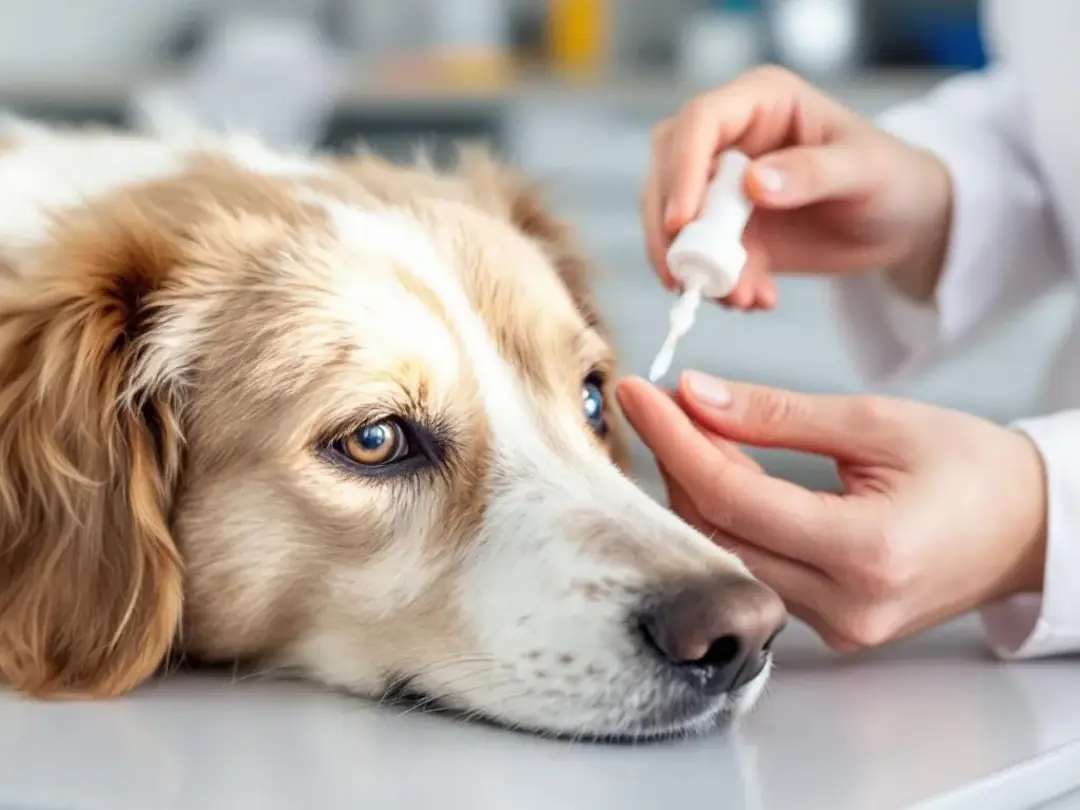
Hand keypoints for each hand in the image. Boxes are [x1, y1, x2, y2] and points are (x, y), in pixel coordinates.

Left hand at [617, 373, 1047, 650]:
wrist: (1029, 527)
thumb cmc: (974, 470)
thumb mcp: (877, 422)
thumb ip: (776, 415)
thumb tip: (695, 396)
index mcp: (867, 552)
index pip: (731, 496)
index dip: (673, 441)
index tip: (639, 396)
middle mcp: (846, 605)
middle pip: (718, 532)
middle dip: (678, 464)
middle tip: (662, 406)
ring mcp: (837, 625)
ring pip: (729, 554)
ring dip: (699, 491)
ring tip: (692, 432)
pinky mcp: (831, 626)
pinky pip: (755, 568)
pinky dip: (730, 520)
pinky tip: (723, 475)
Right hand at [643, 65, 953, 310]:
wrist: (902, 223)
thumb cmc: (893, 179)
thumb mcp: (865, 172)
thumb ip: (812, 173)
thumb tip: (755, 184)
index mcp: (762, 101)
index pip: (701, 122)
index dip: (682, 169)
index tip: (682, 222)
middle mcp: (732, 137)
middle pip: (668, 171)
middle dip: (669, 228)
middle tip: (685, 276)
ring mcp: (723, 184)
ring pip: (675, 219)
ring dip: (696, 265)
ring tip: (740, 299)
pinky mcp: (727, 228)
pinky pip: (703, 256)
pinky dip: (720, 285)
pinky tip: (757, 299)